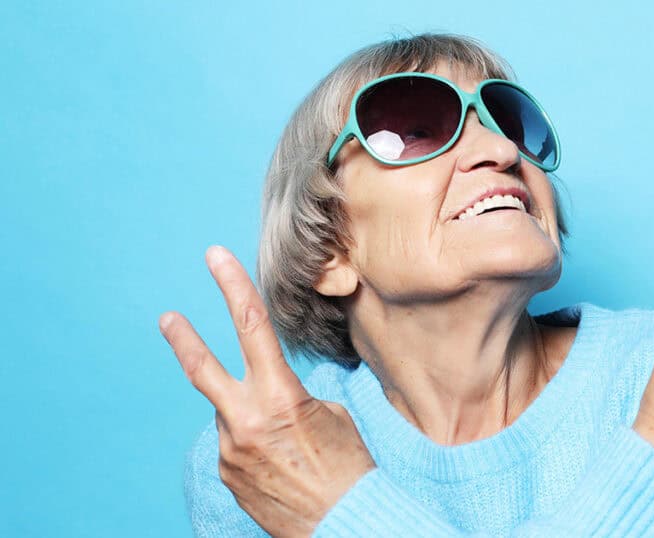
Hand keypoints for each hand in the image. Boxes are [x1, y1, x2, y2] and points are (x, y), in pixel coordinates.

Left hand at [159, 246, 374, 537]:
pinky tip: (276, 463)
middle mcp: (246, 420)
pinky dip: (250, 446)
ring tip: (284, 444)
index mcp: (280, 395)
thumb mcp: (330, 414)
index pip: (252, 325)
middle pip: (202, 368)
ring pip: (228, 415)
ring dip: (248, 418)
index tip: (215, 258)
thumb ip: (290, 396)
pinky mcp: (226, 475)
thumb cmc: (348, 466)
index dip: (231, 285)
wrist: (344, 522)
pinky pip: (232, 447)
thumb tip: (268, 396)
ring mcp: (230, 450)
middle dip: (183, 339)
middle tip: (167, 318)